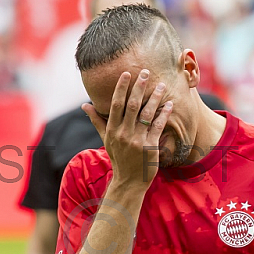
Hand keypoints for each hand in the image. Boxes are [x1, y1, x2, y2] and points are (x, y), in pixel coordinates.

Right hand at [82, 69, 172, 189]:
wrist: (129, 182)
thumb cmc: (118, 158)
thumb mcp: (106, 139)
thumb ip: (97, 120)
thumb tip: (84, 105)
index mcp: (112, 130)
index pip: (115, 104)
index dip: (121, 88)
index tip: (126, 73)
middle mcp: (123, 134)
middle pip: (131, 105)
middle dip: (138, 87)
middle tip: (144, 72)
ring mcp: (137, 140)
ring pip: (146, 114)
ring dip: (154, 98)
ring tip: (161, 85)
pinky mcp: (150, 147)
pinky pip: (158, 126)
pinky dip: (164, 114)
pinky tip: (169, 104)